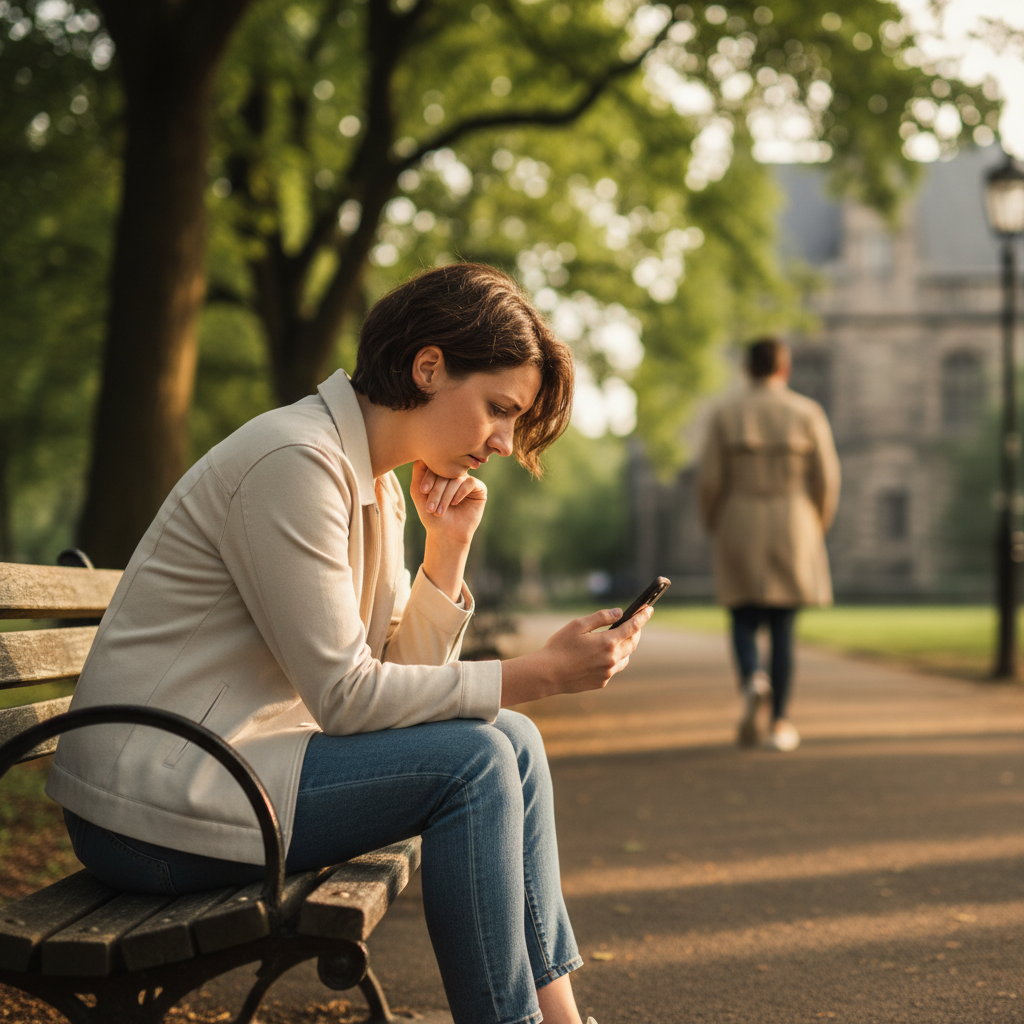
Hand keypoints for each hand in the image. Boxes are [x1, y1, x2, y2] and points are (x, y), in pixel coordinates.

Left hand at [409, 460, 486, 547]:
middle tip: (430, 508)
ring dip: (446, 496)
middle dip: (436, 491)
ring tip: (439, 512)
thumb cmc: (431, 515)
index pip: (435, 465)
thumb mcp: (419, 494)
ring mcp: (467, 479)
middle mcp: (455, 474)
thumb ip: (418, 474)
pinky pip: (470, 482)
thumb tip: (422, 456)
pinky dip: (460, 493)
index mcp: (441, 472)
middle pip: (446, 472)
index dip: (428, 476)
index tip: (422, 491)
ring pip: (457, 479)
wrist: (446, 534)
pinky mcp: (479, 488)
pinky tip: (454, 503)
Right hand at [500, 605, 652, 706]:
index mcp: (607, 642)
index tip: (649, 609)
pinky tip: (603, 655)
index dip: (642, 617)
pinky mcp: (601, 682)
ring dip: (625, 647)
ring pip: (625, 657)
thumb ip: (601, 617)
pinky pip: (613, 668)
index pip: (633, 627)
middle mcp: (612, 659)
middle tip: (635, 622)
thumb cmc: (560, 646)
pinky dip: (613, 660)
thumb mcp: (578, 625)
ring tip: (619, 639)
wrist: (547, 674)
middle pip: (632, 643)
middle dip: (636, 631)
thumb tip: (619, 612)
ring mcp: (608, 672)